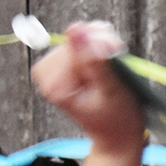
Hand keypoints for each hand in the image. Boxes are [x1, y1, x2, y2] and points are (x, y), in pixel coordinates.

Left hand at [29, 22, 143, 154]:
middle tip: (118, 60)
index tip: (117, 51)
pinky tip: (105, 62)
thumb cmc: (119, 119)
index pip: (74, 46)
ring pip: (76, 41)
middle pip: (73, 43)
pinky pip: (76, 46)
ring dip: (98, 47)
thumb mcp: (112, 90)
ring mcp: (51, 73)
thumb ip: (94, 60)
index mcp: (56, 86)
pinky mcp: (60, 69)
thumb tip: (77, 28)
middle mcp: (46, 78)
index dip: (98, 44)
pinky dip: (93, 49)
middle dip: (98, 45)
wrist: (117, 137)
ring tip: (113, 67)